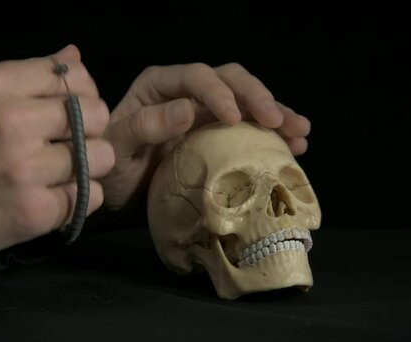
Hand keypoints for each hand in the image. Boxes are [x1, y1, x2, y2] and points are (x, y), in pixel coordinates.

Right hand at [0, 45, 113, 262]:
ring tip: (65, 174)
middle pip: (98, 114)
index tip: (72, 112)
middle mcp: (15, 122)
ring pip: (101, 157)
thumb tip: (74, 55)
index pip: (76, 75)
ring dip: (90, 167)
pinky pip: (90, 196)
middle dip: (92, 130)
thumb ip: (27, 77)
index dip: (83, 94)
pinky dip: (82, 198)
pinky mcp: (33, 211)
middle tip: (72, 145)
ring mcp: (25, 168)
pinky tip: (59, 198)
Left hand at [101, 62, 310, 209]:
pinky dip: (273, 137)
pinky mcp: (220, 137)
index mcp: (159, 86)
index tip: (235, 118)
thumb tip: (187, 110)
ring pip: (248, 102)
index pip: (196, 77)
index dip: (219, 93)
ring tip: (301, 132)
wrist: (117, 196)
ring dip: (276, 114)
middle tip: (279, 122)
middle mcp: (187, 93)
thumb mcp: (116, 149)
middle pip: (230, 81)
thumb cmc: (109, 169)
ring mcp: (207, 114)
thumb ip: (145, 127)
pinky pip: (251, 129)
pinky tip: (295, 147)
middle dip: (258, 98)